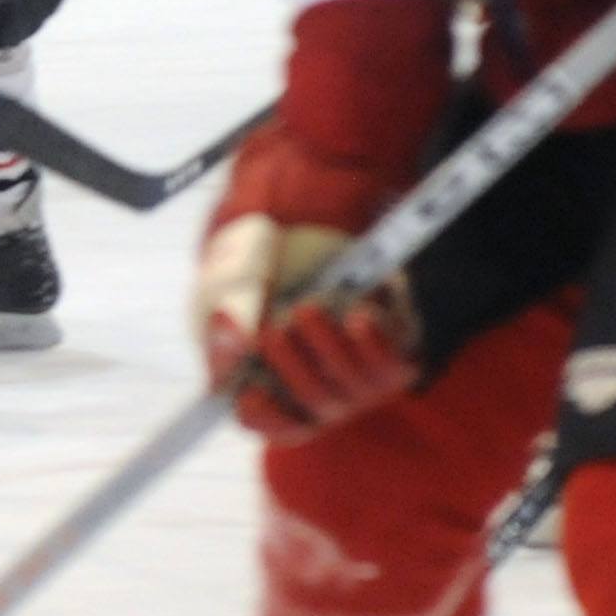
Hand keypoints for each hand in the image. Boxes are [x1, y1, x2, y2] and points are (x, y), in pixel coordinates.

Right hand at [192, 128, 419, 439]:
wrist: (309, 199)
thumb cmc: (259, 246)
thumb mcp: (230, 276)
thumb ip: (227, 311)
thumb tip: (234, 339)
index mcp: (259, 370)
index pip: (260, 416)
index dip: (261, 413)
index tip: (252, 392)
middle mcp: (310, 376)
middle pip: (305, 409)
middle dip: (293, 368)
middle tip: (282, 323)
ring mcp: (351, 367)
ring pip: (343, 392)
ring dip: (328, 352)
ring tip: (311, 307)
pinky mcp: (388, 348)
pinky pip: (386, 368)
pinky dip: (371, 345)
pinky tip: (361, 314)